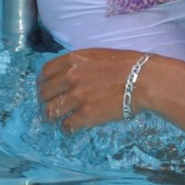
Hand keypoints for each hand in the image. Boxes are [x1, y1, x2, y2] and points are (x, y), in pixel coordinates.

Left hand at [40, 47, 156, 132]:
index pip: (44, 73)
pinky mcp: (86, 115)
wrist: (142, 79)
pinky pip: (66, 126)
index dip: (42, 83)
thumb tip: (68, 74)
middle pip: (44, 94)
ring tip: (57, 119)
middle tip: (51, 106)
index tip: (46, 89)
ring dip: (52, 117)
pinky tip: (72, 127)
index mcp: (72, 60)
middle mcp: (70, 78)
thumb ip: (78, 64)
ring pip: (50, 111)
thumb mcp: (96, 56)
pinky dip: (67, 129)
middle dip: (45, 101)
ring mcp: (76, 97)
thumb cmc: (126, 65)